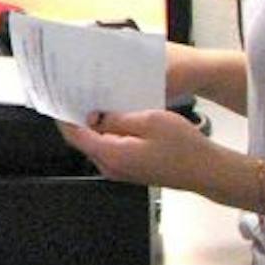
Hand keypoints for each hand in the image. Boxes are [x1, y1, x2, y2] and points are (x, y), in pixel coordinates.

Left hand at [58, 107, 229, 197]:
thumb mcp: (149, 120)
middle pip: (82, 140)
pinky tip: (114, 117)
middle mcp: (110, 167)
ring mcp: (119, 171)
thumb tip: (94, 115)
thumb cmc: (183, 146)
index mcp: (111, 155)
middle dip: (76, 117)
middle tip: (76, 93)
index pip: (75, 135)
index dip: (64, 115)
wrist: (205, 170)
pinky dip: (106, 133)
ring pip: (95, 144)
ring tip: (95, 100)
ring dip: (92, 125)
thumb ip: (117, 117)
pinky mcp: (129, 169)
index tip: (59, 97)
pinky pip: (108, 149)